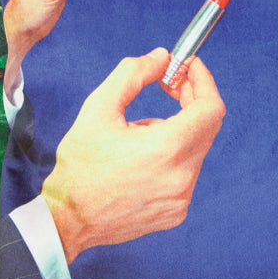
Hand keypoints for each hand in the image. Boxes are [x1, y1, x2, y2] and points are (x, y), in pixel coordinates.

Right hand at [41, 48, 225, 262]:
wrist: (67, 220)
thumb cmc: (79, 167)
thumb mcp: (98, 108)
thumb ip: (133, 74)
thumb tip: (162, 58)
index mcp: (166, 149)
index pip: (211, 108)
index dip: (203, 81)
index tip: (189, 68)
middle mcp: (181, 176)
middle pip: (207, 126)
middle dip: (191, 99)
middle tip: (168, 85)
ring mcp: (181, 198)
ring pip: (196, 148)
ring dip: (177, 130)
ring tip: (138, 134)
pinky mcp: (176, 212)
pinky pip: (186, 172)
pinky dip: (172, 157)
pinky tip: (142, 160)